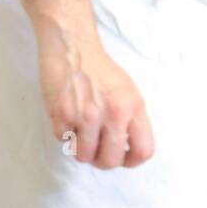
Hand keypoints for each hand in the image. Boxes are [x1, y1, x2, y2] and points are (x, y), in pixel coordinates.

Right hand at [38, 27, 154, 169]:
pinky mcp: (62, 114)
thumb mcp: (129, 92)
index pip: (144, 150)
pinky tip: (68, 115)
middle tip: (97, 150)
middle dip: (102, 161)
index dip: (133, 161)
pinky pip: (63, 141)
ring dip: (81, 149)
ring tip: (81, 131)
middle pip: (111, 161)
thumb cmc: (100, 70)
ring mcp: (86, 115)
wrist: (73, 46)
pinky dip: (65, 133)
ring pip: (84, 157)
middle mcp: (113, 113)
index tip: (124, 158)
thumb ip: (132, 121)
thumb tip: (129, 150)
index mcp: (133, 107)